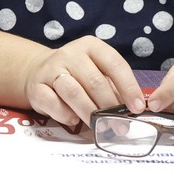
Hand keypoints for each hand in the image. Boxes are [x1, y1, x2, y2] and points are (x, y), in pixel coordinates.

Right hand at [20, 37, 144, 128]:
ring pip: (74, 92)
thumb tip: (132, 109)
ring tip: (99, 126)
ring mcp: (51, 69)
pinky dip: (66, 115)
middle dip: (110, 106)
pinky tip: (74, 119)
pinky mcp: (36, 87)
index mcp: (91, 46)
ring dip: (90, 112)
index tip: (137, 107)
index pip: (114, 64)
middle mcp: (70, 54)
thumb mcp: (96, 71)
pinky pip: (53, 103)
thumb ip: (113, 87)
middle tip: (120, 125)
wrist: (37, 71)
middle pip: (94, 81)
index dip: (129, 87)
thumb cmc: (76, 74)